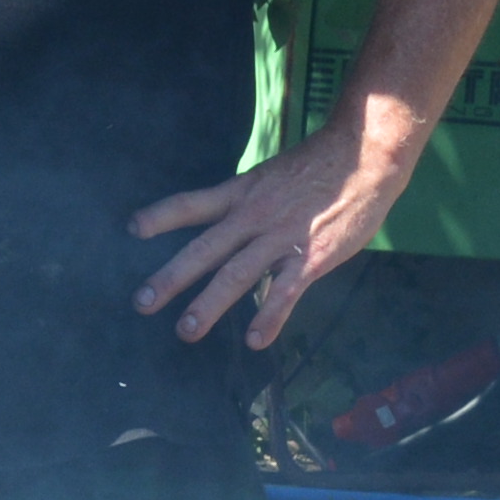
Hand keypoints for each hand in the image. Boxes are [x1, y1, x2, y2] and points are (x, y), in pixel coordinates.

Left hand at [129, 126, 408, 351]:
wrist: (366, 157)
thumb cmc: (320, 167)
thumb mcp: (272, 176)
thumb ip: (250, 202)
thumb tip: (229, 225)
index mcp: (242, 193)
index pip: (192, 204)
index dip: (161, 216)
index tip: (133, 229)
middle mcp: (254, 216)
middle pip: (204, 249)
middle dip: (171, 277)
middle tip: (143, 303)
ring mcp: (281, 238)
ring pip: (237, 274)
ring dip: (209, 304)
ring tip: (186, 330)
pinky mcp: (312, 258)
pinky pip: (285, 292)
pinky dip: (270, 317)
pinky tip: (256, 342)